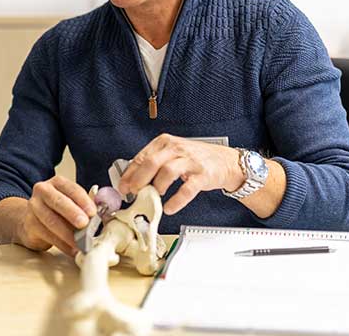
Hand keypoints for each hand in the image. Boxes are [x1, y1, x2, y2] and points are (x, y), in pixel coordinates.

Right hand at [14, 175, 96, 256]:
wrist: (30, 219)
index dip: (83, 200)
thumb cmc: (56, 210)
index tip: (93, 212)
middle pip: (58, 201)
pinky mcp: (30, 225)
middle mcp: (43, 191)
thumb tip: (102, 213)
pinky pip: (47, 235)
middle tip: (84, 224)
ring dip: (68, 234)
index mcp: (57, 183)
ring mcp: (34, 207)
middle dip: (72, 213)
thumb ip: (84, 206)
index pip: (71, 188)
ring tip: (81, 243)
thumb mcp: (70, 202)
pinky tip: (72, 250)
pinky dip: (62, 244)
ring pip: (51, 220)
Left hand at [117, 134, 242, 214]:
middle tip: (134, 193)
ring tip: (153, 197)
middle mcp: (177, 148)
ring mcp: (190, 161)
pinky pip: (187, 189)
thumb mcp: (172, 154)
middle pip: (152, 162)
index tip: (123, 186)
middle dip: (139, 180)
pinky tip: (170, 207)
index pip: (142, 156)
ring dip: (157, 187)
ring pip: (167, 172)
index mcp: (165, 142)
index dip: (130, 174)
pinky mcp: (202, 175)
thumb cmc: (195, 159)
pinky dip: (176, 200)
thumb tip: (132, 181)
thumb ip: (154, 164)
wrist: (226, 161)